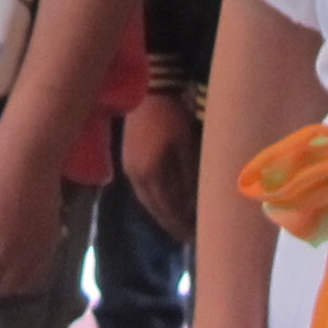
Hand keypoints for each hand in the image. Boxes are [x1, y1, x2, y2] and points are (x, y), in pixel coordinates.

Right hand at [122, 90, 199, 243]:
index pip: (169, 211)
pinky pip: (144, 190)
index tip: (197, 239)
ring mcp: (130, 169)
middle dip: (173, 225)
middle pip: (157, 210)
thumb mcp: (187, 145)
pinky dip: (156, 200)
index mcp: (151, 176)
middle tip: (190, 238)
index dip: (183, 226)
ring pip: (149, 202)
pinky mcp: (129, 160)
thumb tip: (195, 204)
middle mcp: (137, 178)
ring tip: (179, 223)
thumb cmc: (172, 115)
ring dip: (164, 214)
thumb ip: (189, 176)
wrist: (149, 87)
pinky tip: (165, 201)